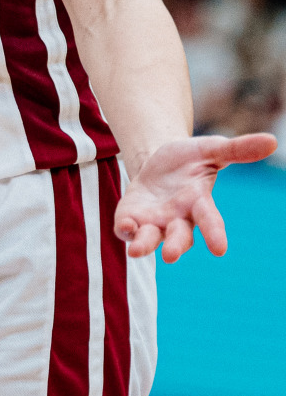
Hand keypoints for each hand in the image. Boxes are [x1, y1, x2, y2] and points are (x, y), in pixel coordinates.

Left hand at [115, 133, 276, 261]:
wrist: (157, 160)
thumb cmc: (190, 159)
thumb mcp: (211, 149)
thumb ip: (238, 149)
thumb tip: (273, 140)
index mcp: (199, 202)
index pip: (209, 220)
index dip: (214, 233)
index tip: (220, 249)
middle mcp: (178, 218)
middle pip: (179, 237)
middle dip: (175, 246)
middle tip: (171, 255)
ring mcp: (154, 220)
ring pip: (150, 239)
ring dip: (144, 245)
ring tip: (136, 251)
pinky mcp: (132, 217)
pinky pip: (126, 230)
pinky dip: (124, 230)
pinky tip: (125, 225)